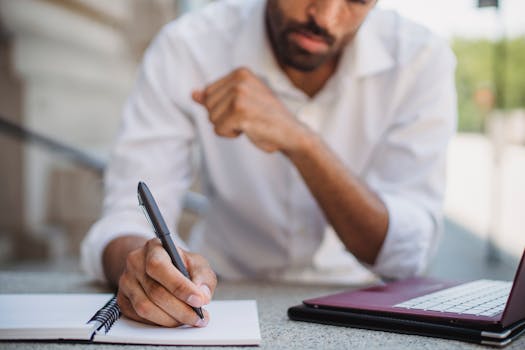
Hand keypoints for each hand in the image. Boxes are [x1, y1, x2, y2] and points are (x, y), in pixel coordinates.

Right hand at [116, 238, 216, 326]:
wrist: (158, 266)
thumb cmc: (180, 264)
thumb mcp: (196, 263)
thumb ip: (202, 277)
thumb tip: (201, 296)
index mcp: (154, 247)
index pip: (160, 267)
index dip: (180, 286)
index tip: (199, 301)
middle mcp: (135, 262)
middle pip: (155, 291)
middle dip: (181, 309)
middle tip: (198, 318)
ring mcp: (126, 282)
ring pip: (145, 308)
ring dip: (170, 319)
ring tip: (188, 320)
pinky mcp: (122, 300)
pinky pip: (139, 317)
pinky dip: (159, 323)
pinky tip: (173, 320)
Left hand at [192, 67, 309, 153]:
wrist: (292, 133)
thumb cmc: (266, 119)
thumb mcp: (241, 102)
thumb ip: (217, 97)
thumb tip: (193, 94)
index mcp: (240, 72)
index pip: (208, 93)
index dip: (222, 108)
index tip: (245, 109)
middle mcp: (239, 79)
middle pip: (208, 105)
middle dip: (223, 118)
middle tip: (248, 118)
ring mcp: (239, 94)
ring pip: (212, 118)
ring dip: (228, 127)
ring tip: (250, 123)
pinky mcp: (239, 112)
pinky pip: (218, 129)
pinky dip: (231, 134)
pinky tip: (249, 130)